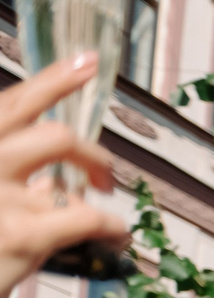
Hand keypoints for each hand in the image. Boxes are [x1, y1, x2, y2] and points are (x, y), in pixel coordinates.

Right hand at [0, 54, 124, 291]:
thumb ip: (13, 180)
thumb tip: (54, 184)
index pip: (13, 105)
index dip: (53, 81)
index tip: (88, 62)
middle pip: (55, 134)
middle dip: (93, 153)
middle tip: (106, 177)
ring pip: (70, 169)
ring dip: (101, 188)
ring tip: (107, 209)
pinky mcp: (21, 234)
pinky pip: (87, 215)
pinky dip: (112, 225)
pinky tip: (116, 236)